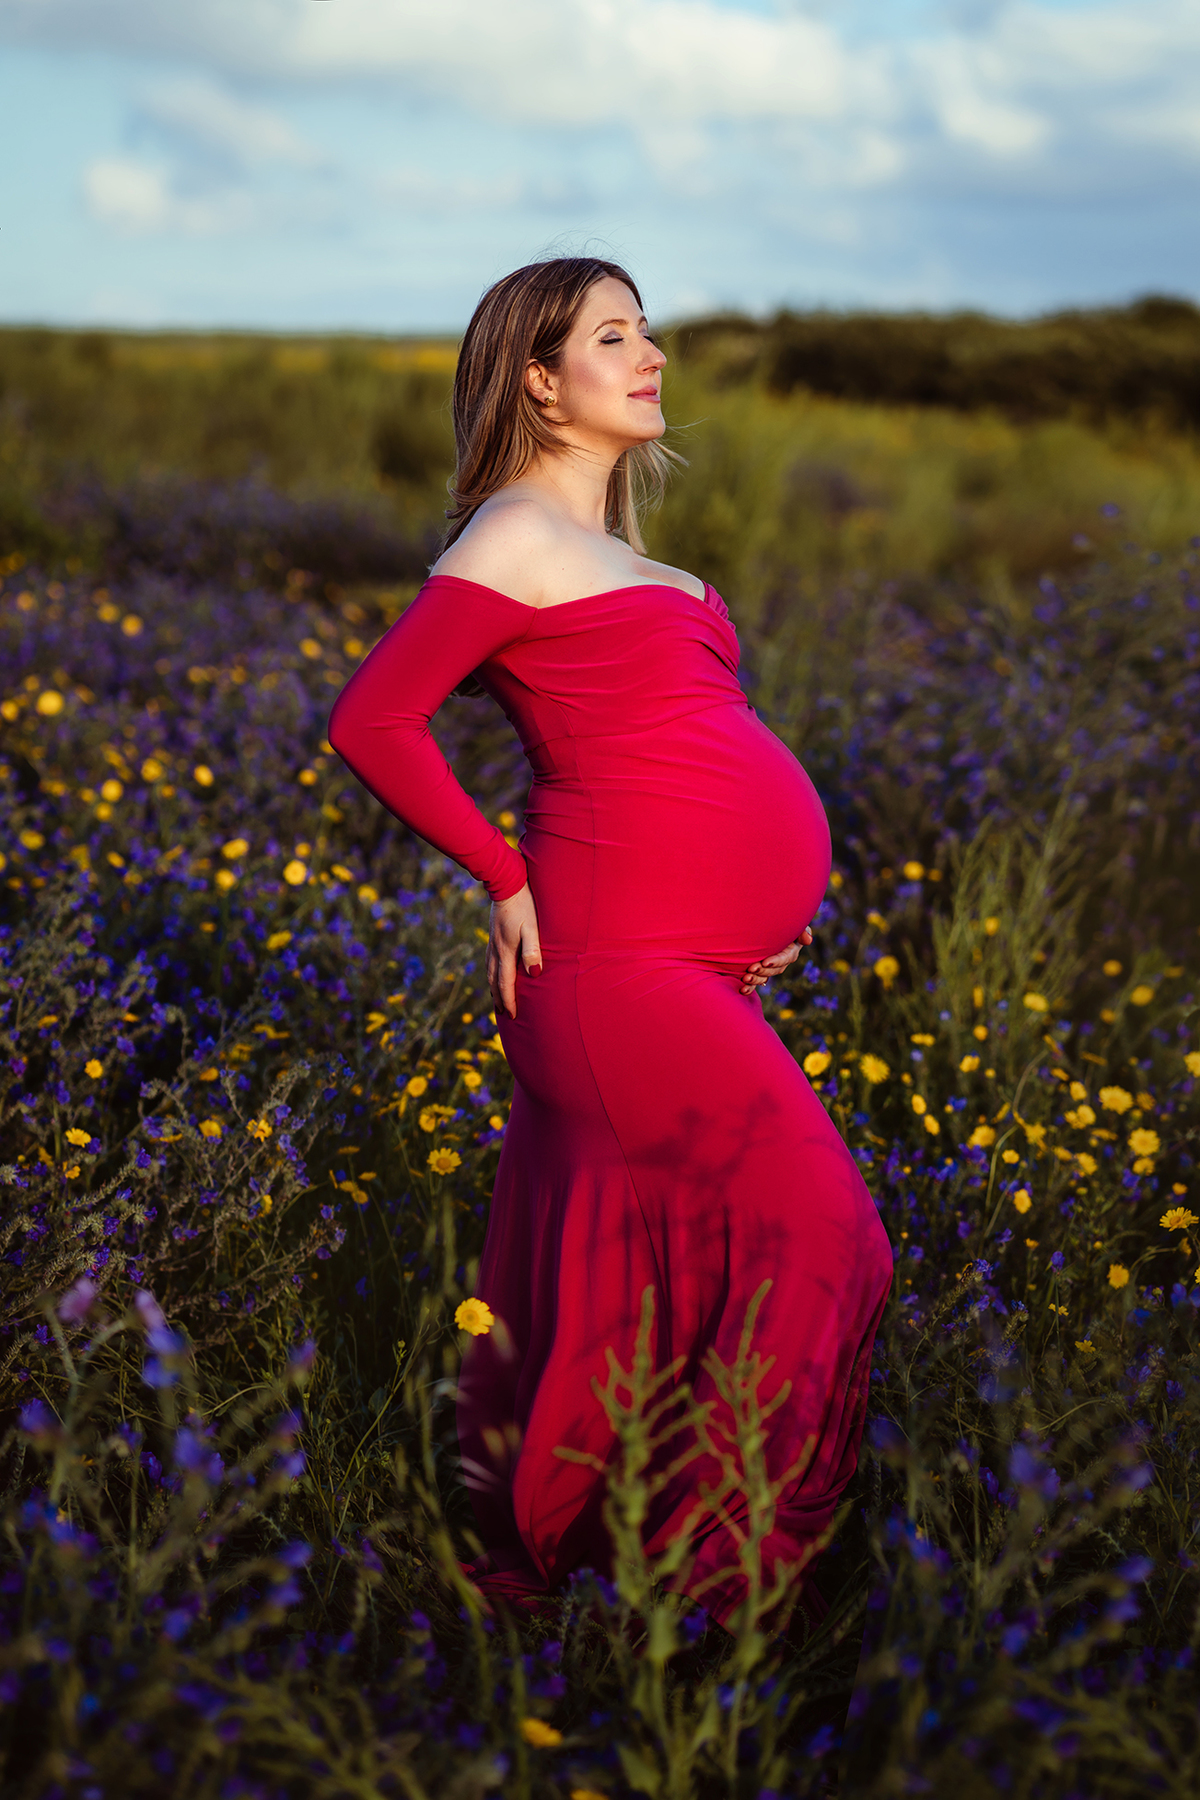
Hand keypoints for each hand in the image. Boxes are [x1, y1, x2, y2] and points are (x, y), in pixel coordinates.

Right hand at [487, 883, 542, 1019]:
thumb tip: (534, 974)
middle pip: (495, 981)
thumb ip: (532, 950)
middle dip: (499, 999)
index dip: (509, 1001)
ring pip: (490, 971)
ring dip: (494, 988)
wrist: (507, 883)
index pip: (506, 983)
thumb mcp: (532, 927)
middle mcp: (496, 949)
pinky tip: (495, 973)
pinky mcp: (493, 935)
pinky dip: (492, 973)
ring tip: (497, 1000)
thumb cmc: (525, 905)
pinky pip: (490, 961)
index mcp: (505, 950)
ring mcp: (492, 942)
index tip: (513, 1016)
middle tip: (505, 1015)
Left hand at [740, 926, 812, 996]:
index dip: (776, 961)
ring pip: (765, 977)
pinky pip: (756, 982)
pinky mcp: (759, 971)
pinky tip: (743, 989)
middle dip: (763, 971)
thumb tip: (808, 940)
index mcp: (790, 951)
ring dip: (755, 980)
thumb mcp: (794, 923)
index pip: (785, 957)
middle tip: (751, 969)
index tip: (766, 961)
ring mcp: (769, 967)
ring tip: (745, 978)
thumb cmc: (781, 920)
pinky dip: (750, 987)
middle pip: (774, 970)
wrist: (764, 923)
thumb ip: (802, 930)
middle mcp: (781, 961)